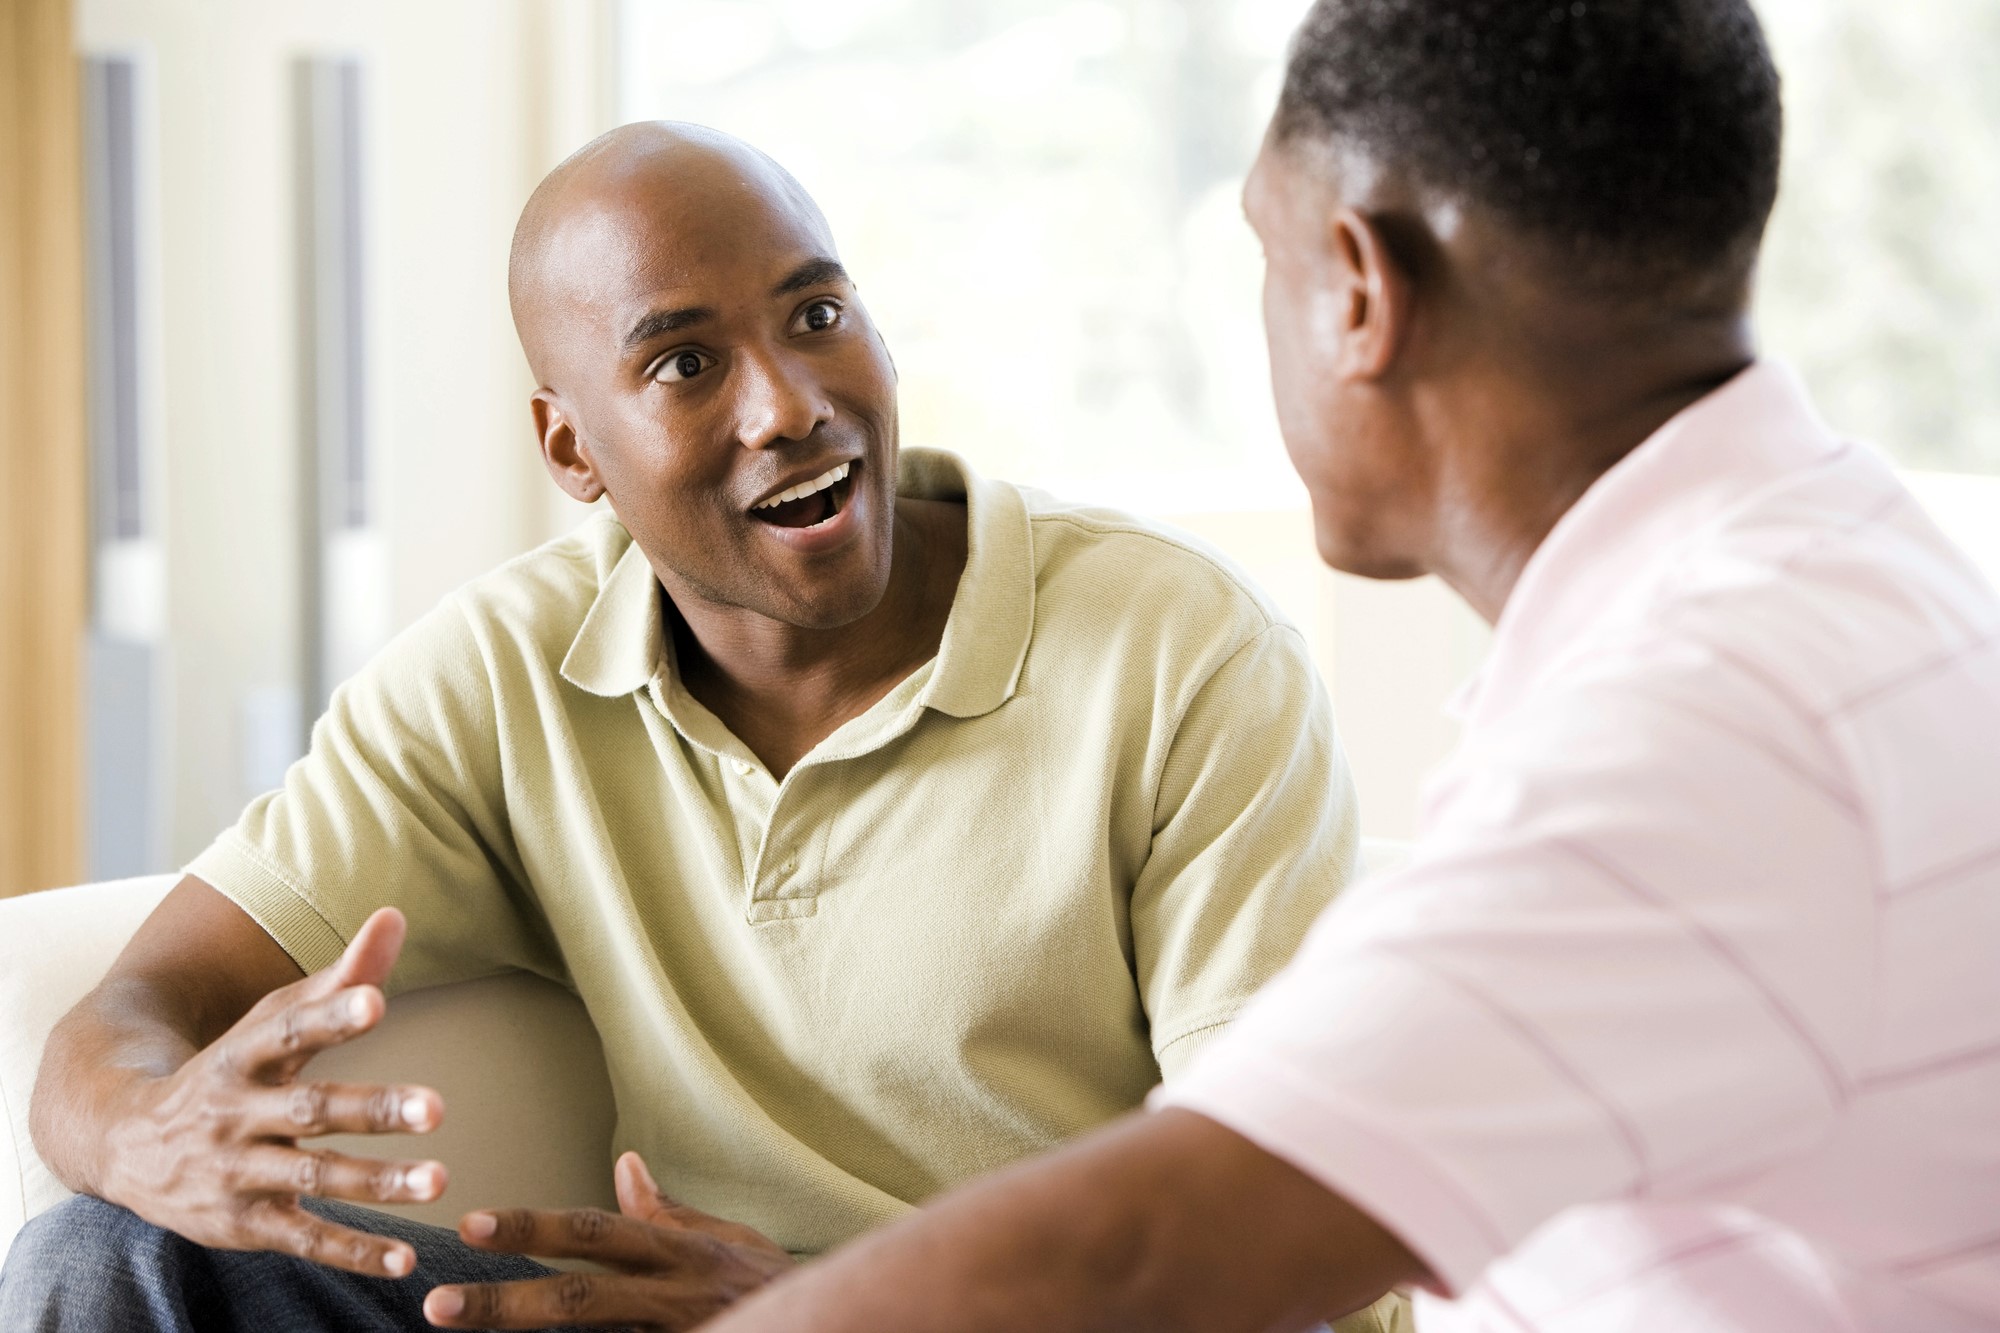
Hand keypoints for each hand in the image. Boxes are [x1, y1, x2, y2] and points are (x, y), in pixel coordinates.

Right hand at [99, 907, 448, 1277]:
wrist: (121, 1145)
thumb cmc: (227, 1069)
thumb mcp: (268, 1021)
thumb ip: (340, 977)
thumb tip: (395, 914)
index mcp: (241, 1056)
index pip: (288, 1030)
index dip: (331, 1015)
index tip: (376, 999)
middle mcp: (236, 1115)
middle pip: (310, 1109)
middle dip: (373, 1108)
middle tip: (438, 1107)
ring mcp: (238, 1172)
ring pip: (314, 1179)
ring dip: (377, 1183)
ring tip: (440, 1181)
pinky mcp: (244, 1223)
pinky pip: (304, 1238)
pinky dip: (353, 1251)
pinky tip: (406, 1260)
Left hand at [423, 1151, 794, 1329]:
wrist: (835, 1321)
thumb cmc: (767, 1280)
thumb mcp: (723, 1237)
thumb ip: (667, 1212)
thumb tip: (623, 1164)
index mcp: (674, 1252)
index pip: (593, 1232)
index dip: (533, 1227)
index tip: (472, 1226)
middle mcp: (671, 1296)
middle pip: (579, 1298)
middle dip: (504, 1304)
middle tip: (437, 1306)